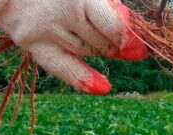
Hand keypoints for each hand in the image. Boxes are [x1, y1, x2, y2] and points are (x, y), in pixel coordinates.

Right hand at [0, 0, 148, 94]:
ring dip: (95, 49)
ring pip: (86, 52)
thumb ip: (108, 9)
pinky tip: (102, 88)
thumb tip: (132, 40)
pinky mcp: (32, 43)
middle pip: (101, 42)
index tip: (139, 48)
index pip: (111, 26)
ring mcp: (45, 30)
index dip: (128, 38)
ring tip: (88, 35)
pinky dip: (83, 79)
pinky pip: (62, 68)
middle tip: (114, 38)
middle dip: (112, 43)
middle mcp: (61, 13)